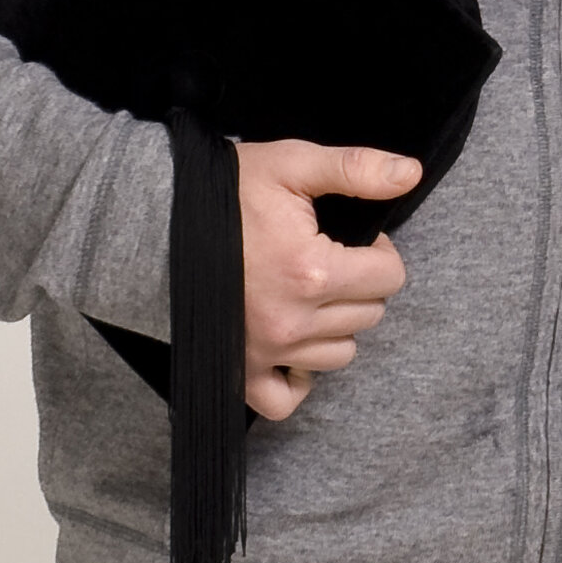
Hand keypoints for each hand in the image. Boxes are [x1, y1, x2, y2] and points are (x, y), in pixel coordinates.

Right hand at [236, 141, 418, 420]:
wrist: (151, 227)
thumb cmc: (220, 193)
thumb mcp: (291, 163)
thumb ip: (356, 169)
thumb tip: (410, 174)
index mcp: (312, 271)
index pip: (390, 277)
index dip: (379, 254)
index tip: (352, 241)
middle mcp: (293, 320)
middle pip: (369, 315)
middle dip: (360, 286)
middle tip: (328, 260)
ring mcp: (266, 351)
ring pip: (340, 353)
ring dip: (336, 326)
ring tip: (308, 294)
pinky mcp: (240, 370)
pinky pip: (287, 399)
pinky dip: (299, 378)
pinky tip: (294, 345)